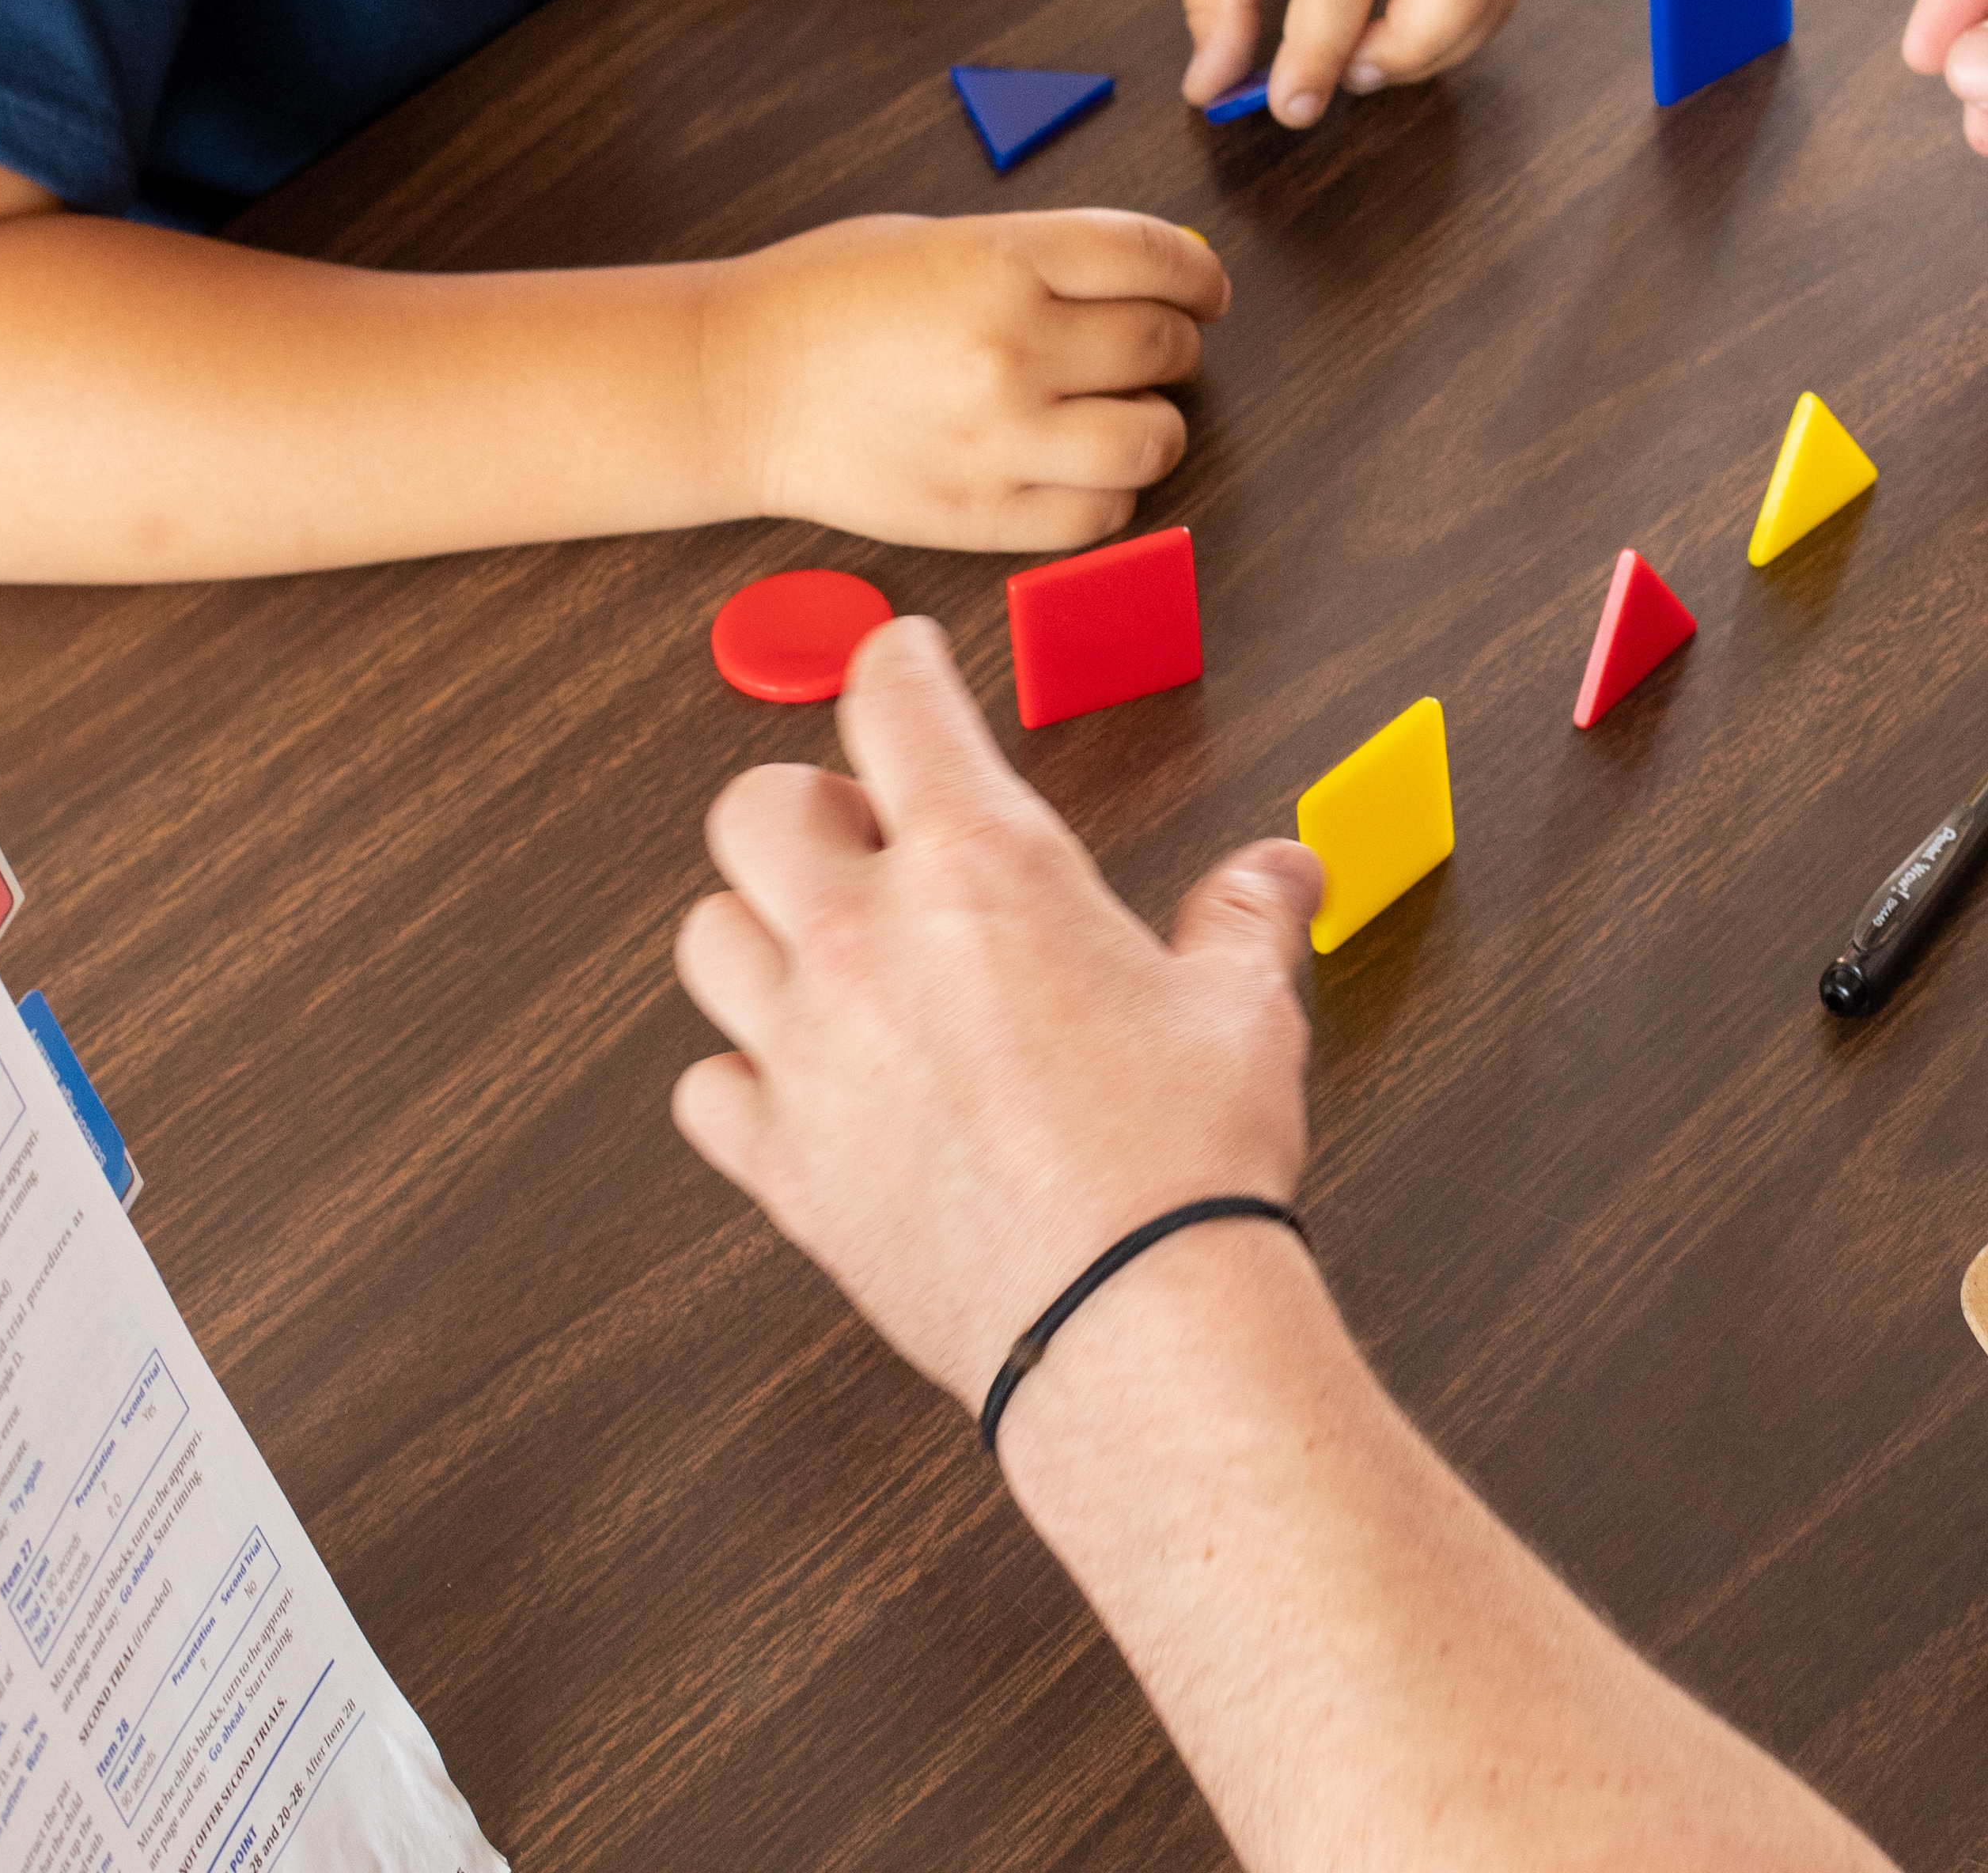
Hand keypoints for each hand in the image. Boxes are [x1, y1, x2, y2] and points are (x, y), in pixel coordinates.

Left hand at [673, 615, 1324, 1408]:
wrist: (1127, 1324)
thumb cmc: (1184, 1162)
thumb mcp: (1242, 1008)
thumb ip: (1243, 919)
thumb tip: (1282, 873)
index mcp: (980, 868)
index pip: (892, 701)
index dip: (895, 665)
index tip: (901, 664)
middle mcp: (867, 942)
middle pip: (755, 809)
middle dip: (806, 806)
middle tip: (864, 838)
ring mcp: (808, 1053)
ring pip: (705, 937)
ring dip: (757, 930)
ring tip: (821, 955)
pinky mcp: (783, 1163)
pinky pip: (706, 1090)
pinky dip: (741, 1078)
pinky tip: (800, 1086)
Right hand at [701, 212, 1225, 548]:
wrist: (736, 386)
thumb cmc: (825, 301)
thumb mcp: (940, 239)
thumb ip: (1042, 258)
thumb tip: (1144, 279)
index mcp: (1003, 261)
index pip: (1156, 258)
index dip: (1200, 276)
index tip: (1205, 290)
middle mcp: (1013, 349)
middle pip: (1162, 345)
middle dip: (1175, 342)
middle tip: (1153, 347)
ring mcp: (1001, 440)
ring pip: (1153, 440)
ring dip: (1157, 423)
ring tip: (1123, 413)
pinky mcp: (981, 516)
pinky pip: (1100, 516)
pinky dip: (1112, 493)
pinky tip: (1082, 469)